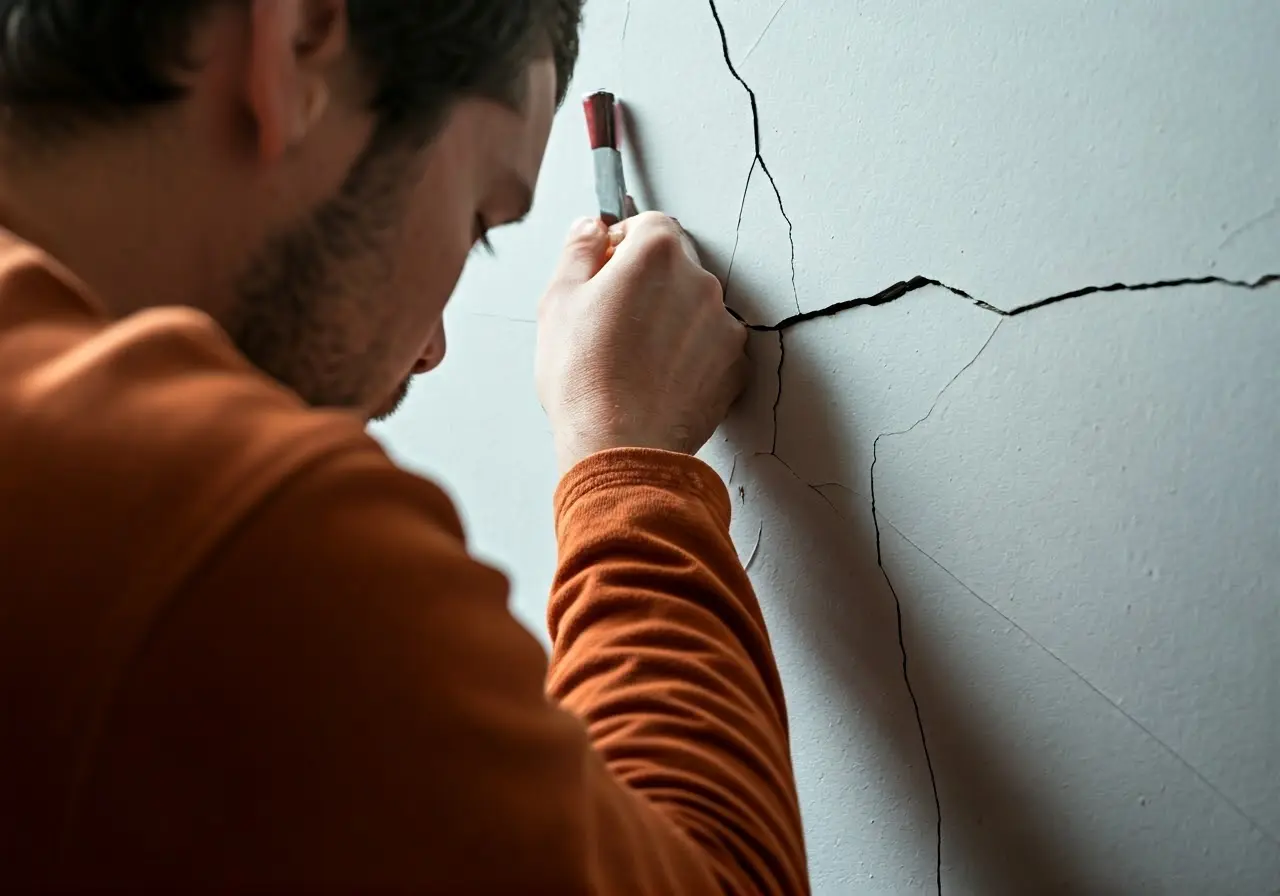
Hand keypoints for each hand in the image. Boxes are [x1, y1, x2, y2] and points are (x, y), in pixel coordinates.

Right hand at [536, 212, 748, 474]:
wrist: (619, 445)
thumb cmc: (583, 376)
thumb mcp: (558, 300)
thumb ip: (578, 250)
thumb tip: (591, 227)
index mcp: (658, 254)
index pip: (648, 224)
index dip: (623, 244)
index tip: (605, 270)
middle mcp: (700, 282)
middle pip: (674, 266)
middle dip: (646, 284)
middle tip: (611, 322)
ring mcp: (723, 326)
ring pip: (693, 308)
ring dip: (669, 320)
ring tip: (633, 359)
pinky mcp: (734, 367)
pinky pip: (710, 347)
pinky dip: (689, 356)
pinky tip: (656, 379)